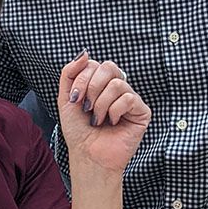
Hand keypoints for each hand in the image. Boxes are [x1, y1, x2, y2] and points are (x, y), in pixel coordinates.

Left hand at [57, 51, 150, 173]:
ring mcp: (130, 99)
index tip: (75, 99)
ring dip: (101, 104)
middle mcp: (116, 88)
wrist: (87, 155)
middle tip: (86, 107)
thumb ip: (70, 73)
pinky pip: (129, 98)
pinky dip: (115, 111)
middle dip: (92, 87)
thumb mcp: (66, 98)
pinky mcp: (142, 112)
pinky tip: (112, 123)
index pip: (94, 64)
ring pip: (117, 84)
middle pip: (108, 67)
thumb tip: (84, 53)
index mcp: (99, 84)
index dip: (82, 79)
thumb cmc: (78, 131)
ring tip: (98, 120)